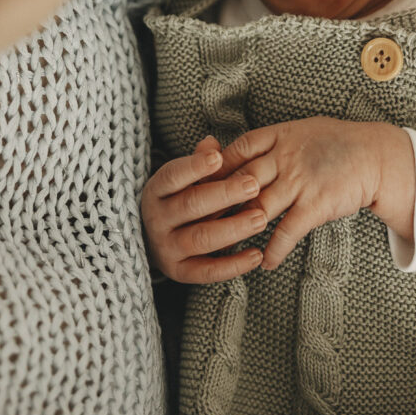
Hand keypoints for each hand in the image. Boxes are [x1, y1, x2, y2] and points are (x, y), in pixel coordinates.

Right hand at [141, 135, 266, 282]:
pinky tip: (257, 254)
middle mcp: (157, 219)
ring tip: (261, 219)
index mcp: (156, 191)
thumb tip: (212, 143)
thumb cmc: (179, 200)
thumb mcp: (183, 179)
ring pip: (201, 238)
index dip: (194, 167)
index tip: (218, 156)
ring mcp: (167, 248)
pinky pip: (207, 271)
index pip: (172, 176)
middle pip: (191, 205)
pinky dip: (233, 265)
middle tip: (254, 185)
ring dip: (233, 229)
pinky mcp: (180, 272)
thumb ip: (199, 161)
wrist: (154, 241)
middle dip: (224, 195)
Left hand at [218, 117, 415, 269]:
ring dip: (239, 231)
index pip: (238, 151)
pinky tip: (266, 263)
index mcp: (280, 136)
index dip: (216, 168)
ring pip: (258, 209)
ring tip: (223, 248)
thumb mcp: (301, 132)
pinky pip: (288, 231)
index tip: (200, 184)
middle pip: (241, 181)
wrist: (376, 156)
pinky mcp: (316, 206)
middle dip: (218, 203)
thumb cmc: (337, 143)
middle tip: (198, 221)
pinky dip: (275, 250)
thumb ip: (271, 143)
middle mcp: (286, 158)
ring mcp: (300, 182)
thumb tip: (240, 153)